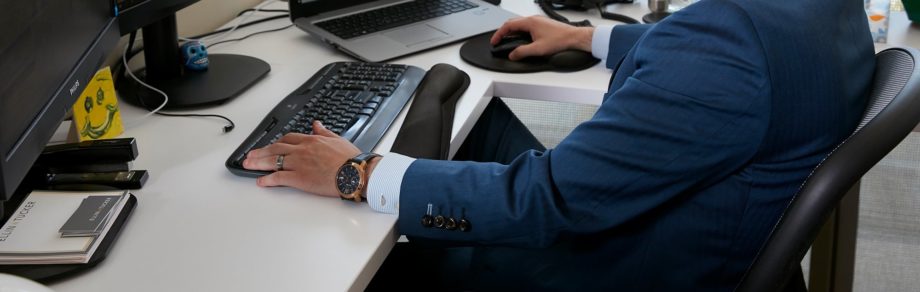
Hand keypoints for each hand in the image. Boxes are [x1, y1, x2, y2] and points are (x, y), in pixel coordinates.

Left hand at [242, 121, 360, 197]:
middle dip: (260, 152)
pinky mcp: (299, 178)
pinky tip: (261, 181)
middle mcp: (302, 150)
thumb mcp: (338, 139)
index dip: (276, 143)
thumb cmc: (351, 159)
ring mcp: (299, 164)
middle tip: (250, 156)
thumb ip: (324, 132)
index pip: (288, 139)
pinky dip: (268, 179)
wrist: (355, 172)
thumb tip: (317, 124)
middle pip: (275, 148)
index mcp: (311, 140)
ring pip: (273, 161)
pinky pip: (279, 177)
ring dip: (258, 163)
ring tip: (248, 165)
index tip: (270, 146)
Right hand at [490, 16, 593, 60]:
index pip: (508, 25)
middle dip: (503, 32)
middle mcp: (533, 19)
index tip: (494, 41)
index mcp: (530, 22)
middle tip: (498, 40)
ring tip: (507, 40)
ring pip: (520, 24)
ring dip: (511, 31)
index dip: (499, 34)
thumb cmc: (560, 40)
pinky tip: (521, 39)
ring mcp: (538, 21)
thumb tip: (512, 55)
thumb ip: (522, 52)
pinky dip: (520, 32)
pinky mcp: (543, 25)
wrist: (574, 38)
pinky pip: (526, 26)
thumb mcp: (538, 49)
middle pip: (512, 23)